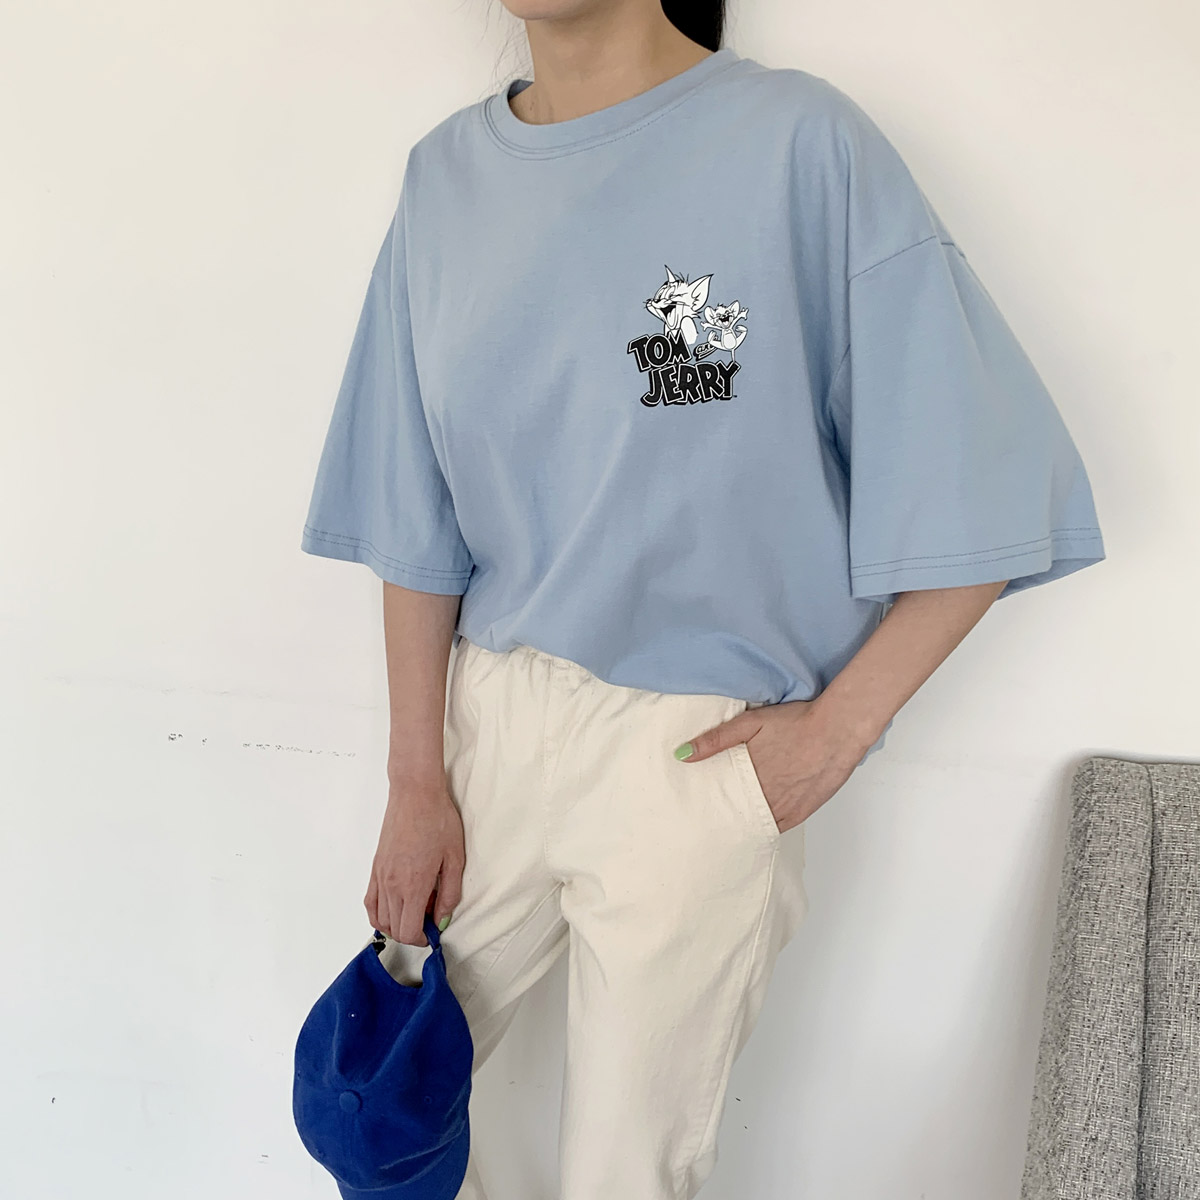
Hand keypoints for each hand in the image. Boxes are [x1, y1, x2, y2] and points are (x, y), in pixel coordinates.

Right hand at [365, 774, 463, 944]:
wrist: (415, 794)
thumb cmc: (438, 820)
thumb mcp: (455, 858)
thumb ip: (449, 894)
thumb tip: (442, 921)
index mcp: (414, 885)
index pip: (409, 931)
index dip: (422, 939)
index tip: (434, 933)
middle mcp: (392, 885)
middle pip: (394, 929)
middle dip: (412, 933)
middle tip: (429, 920)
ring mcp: (380, 876)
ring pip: (380, 919)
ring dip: (396, 924)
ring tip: (415, 911)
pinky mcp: (375, 868)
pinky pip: (370, 902)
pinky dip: (379, 914)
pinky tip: (394, 908)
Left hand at [674, 700, 867, 833]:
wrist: (838, 729)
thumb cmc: (797, 722)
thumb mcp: (750, 723)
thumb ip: (716, 739)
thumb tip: (683, 754)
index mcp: (750, 775)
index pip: (720, 799)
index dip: (707, 805)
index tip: (694, 810)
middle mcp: (766, 796)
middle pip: (736, 815)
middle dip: (722, 817)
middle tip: (706, 822)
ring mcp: (786, 806)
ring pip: (756, 824)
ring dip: (743, 825)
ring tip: (727, 828)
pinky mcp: (804, 810)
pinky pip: (779, 827)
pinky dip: (766, 828)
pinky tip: (757, 827)